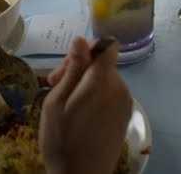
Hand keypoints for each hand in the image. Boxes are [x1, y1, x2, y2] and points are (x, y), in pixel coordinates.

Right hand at [41, 37, 131, 173]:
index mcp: (104, 81)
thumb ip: (71, 69)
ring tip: (64, 104)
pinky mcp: (125, 116)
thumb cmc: (62, 141)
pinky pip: (111, 95)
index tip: (67, 66)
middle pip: (103, 63)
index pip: (107, 46)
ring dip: (86, 84)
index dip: (87, 49)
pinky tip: (79, 114)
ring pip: (106, 79)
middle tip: (53, 85)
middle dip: (79, 68)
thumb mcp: (56, 102)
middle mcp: (120, 88)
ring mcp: (126, 103)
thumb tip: (80, 40)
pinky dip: (96, 97)